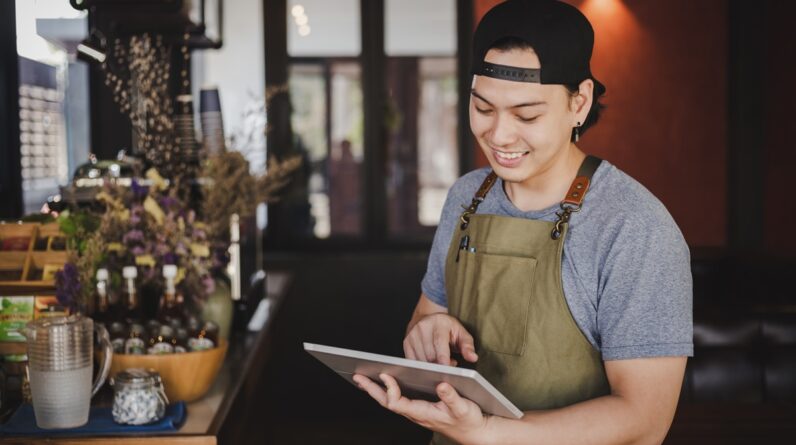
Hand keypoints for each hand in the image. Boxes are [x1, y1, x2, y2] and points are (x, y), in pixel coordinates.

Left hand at [353, 373, 489, 444]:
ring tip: (363, 378)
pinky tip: (384, 383)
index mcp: (423, 413)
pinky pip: (399, 400)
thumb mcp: (463, 408)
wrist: (476, 432)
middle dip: (372, 390)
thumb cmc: (469, 420)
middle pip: (388, 402)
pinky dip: (388, 391)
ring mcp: (417, 412)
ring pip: (391, 402)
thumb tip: (441, 385)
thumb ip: (452, 397)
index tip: (385, 375)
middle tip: (357, 377)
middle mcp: (416, 413)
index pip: (398, 403)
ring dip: (376, 390)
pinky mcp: (420, 408)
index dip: (389, 389)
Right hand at [404, 313, 477, 365]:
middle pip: (429, 354)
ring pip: (420, 360)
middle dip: (439, 365)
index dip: (443, 357)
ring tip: (440, 361)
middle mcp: (423, 327)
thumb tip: (473, 358)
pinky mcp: (406, 343)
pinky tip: (429, 362)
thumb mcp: (461, 333)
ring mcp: (412, 335)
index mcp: (438, 323)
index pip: (439, 342)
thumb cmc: (447, 328)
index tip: (446, 368)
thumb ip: (468, 346)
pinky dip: (421, 366)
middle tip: (449, 364)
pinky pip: (412, 361)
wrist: (428, 318)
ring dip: (431, 366)